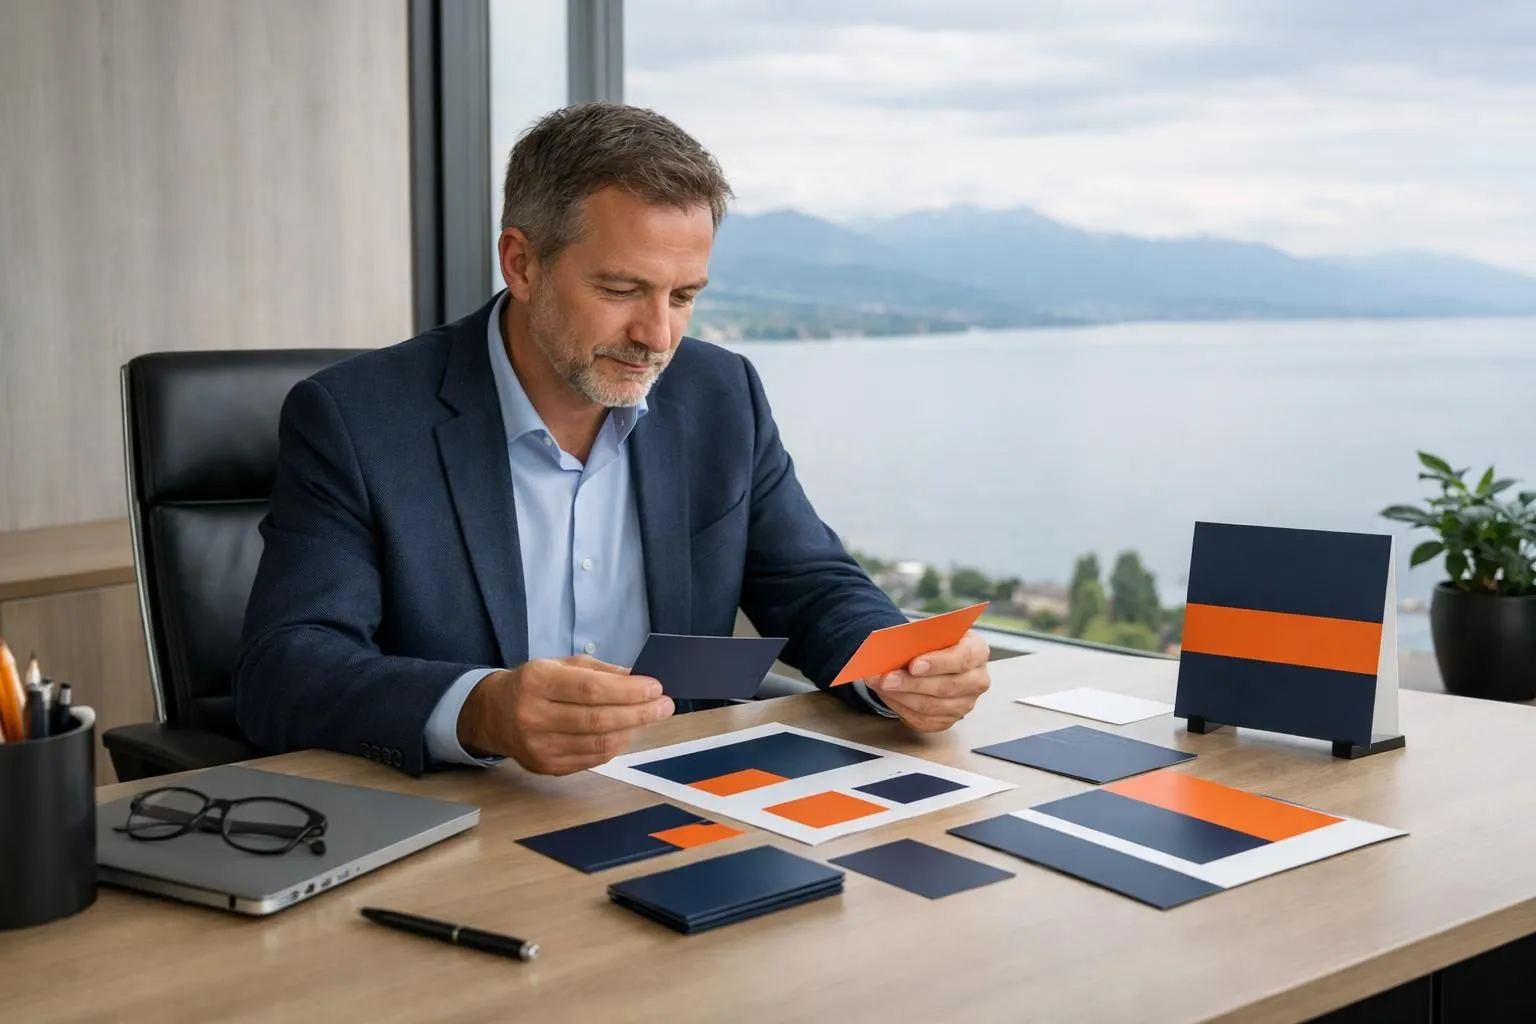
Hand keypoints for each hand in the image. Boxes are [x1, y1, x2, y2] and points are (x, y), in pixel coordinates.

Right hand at [457, 655, 673, 774]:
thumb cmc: (533, 684)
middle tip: (664, 705)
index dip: (628, 691)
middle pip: (598, 720)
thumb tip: (638, 679)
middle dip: (639, 712)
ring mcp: (539, 747)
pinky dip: (617, 745)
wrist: (494, 715)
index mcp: (537, 681)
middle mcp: (534, 716)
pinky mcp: (547, 767)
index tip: (655, 687)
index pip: (591, 689)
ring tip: (650, 717)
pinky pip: (593, 759)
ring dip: (633, 730)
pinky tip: (628, 731)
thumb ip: (599, 671)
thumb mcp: (560, 664)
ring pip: (599, 744)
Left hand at [864, 632, 989, 731]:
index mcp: (977, 651)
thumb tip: (894, 648)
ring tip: (879, 685)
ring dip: (901, 697)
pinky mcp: (948, 720)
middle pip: (946, 687)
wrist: (935, 658)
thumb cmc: (934, 642)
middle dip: (912, 683)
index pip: (962, 659)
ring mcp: (965, 704)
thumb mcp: (931, 632)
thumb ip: (919, 638)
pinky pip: (923, 720)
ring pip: (932, 707)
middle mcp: (977, 680)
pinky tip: (886, 696)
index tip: (913, 665)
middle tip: (886, 679)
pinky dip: (900, 708)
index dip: (937, 663)